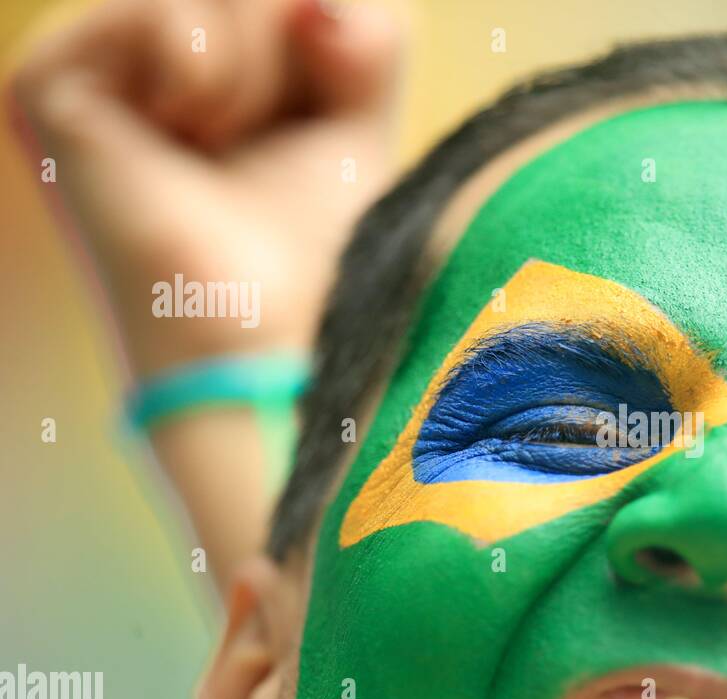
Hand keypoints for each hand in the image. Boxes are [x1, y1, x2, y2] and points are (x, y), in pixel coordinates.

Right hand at [10, 0, 401, 378]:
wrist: (261, 326)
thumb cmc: (312, 245)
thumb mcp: (360, 120)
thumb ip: (366, 29)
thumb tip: (317, 5)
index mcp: (201, 64)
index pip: (278, 1)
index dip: (324, 34)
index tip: (320, 100)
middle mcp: (137, 54)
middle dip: (288, 48)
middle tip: (259, 135)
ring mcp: (89, 60)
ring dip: (254, 72)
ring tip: (219, 146)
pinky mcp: (49, 79)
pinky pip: (160, 10)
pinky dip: (205, 77)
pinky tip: (181, 140)